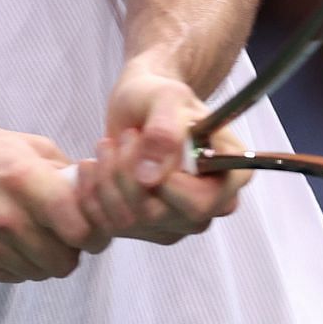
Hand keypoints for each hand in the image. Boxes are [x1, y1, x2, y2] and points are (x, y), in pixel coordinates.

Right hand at [0, 125, 110, 281]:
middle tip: (58, 232)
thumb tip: (92, 188)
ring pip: (39, 273)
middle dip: (68, 249)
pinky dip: (14, 264)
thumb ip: (57, 166)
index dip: (95, 231)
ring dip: (41, 258)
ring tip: (25, 233)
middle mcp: (6, 220)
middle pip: (65, 261)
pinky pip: (10, 278)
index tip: (90, 225)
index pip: (82, 228)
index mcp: (23, 180)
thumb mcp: (15, 142)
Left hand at [75, 67, 250, 243]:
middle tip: (123, 137)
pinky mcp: (146, 227)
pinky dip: (92, 193)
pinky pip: (111, 225)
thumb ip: (164, 130)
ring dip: (107, 179)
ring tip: (107, 144)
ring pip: (133, 221)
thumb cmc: (159, 96)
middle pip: (162, 216)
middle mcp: (210, 206)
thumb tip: (152, 177)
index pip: (201, 203)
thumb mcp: (165, 98)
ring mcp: (179, 220)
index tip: (142, 143)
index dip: (166, 183)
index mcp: (230, 175)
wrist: (139, 105)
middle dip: (128, 175)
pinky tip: (93, 165)